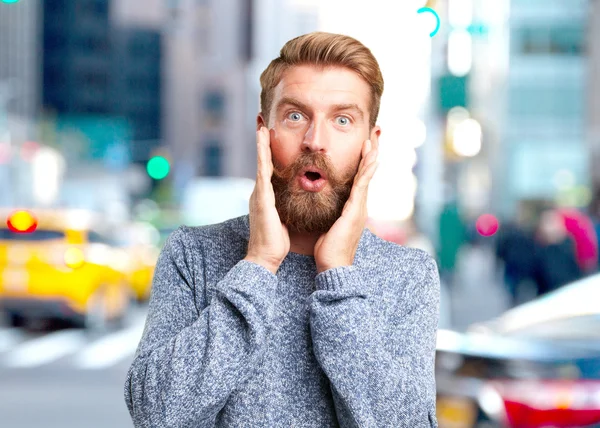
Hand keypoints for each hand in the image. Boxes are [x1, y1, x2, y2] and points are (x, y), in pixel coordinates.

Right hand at [245, 127, 289, 273]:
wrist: (265, 258)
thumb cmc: (276, 243)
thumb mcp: (283, 220)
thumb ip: (285, 209)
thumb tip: (296, 203)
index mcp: (266, 197)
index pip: (269, 170)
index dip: (268, 153)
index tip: (269, 136)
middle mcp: (260, 192)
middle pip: (262, 162)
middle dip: (261, 142)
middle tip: (261, 122)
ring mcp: (259, 194)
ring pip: (260, 163)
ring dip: (260, 144)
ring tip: (261, 126)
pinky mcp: (261, 198)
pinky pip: (262, 171)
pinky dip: (262, 155)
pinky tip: (263, 143)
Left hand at [314, 140, 378, 273]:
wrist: (333, 265)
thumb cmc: (329, 248)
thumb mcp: (329, 224)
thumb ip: (330, 212)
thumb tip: (324, 204)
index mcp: (353, 207)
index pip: (359, 178)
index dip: (363, 161)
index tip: (365, 144)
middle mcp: (359, 205)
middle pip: (367, 173)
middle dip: (372, 153)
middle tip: (376, 134)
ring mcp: (359, 208)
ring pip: (367, 176)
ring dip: (371, 156)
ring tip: (374, 139)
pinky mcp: (355, 211)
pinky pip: (362, 186)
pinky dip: (367, 171)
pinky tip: (371, 159)